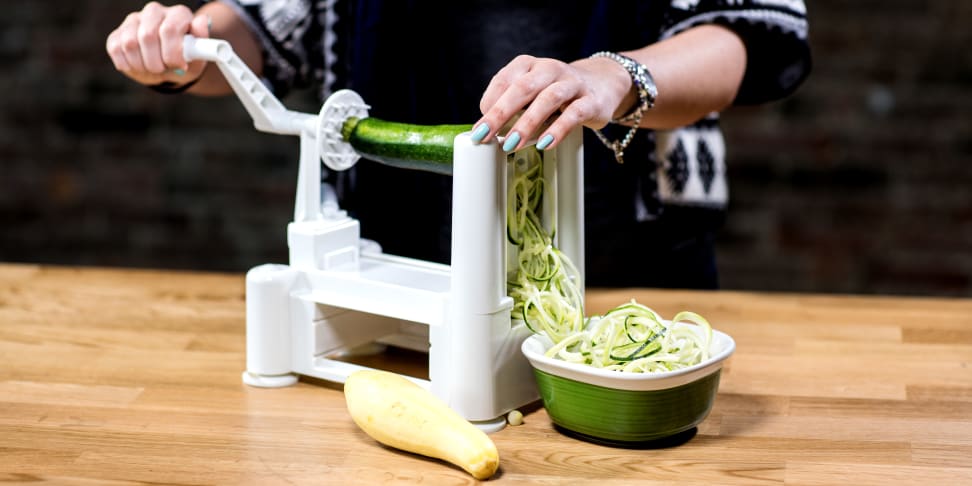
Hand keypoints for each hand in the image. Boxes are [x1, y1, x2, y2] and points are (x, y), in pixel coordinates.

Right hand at [105, 2, 210, 87]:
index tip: (179, 65)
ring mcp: (134, 21)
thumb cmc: (186, 59)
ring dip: (142, 65)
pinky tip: (140, 66)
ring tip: (153, 69)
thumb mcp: (199, 55)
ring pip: (130, 44)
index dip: (172, 53)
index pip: (169, 29)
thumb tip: (202, 22)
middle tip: (164, 69)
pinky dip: (128, 65)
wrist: (170, 67)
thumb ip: (202, 41)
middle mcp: (154, 12)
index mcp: (178, 14)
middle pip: (147, 36)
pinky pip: (116, 49)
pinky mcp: (118, 33)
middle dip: (156, 61)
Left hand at [473, 55, 633, 151]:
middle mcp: (549, 69)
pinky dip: (558, 129)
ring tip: (512, 144)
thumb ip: (512, 107)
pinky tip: (545, 144)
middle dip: (500, 113)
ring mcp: (572, 83)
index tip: (480, 128)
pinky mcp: (591, 100)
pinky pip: (574, 114)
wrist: (601, 85)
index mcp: (528, 64)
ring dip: (527, 123)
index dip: (490, 103)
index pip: (504, 80)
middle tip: (484, 135)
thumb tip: (487, 133)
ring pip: (548, 98)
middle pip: (523, 88)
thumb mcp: (531, 94)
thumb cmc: (556, 94)